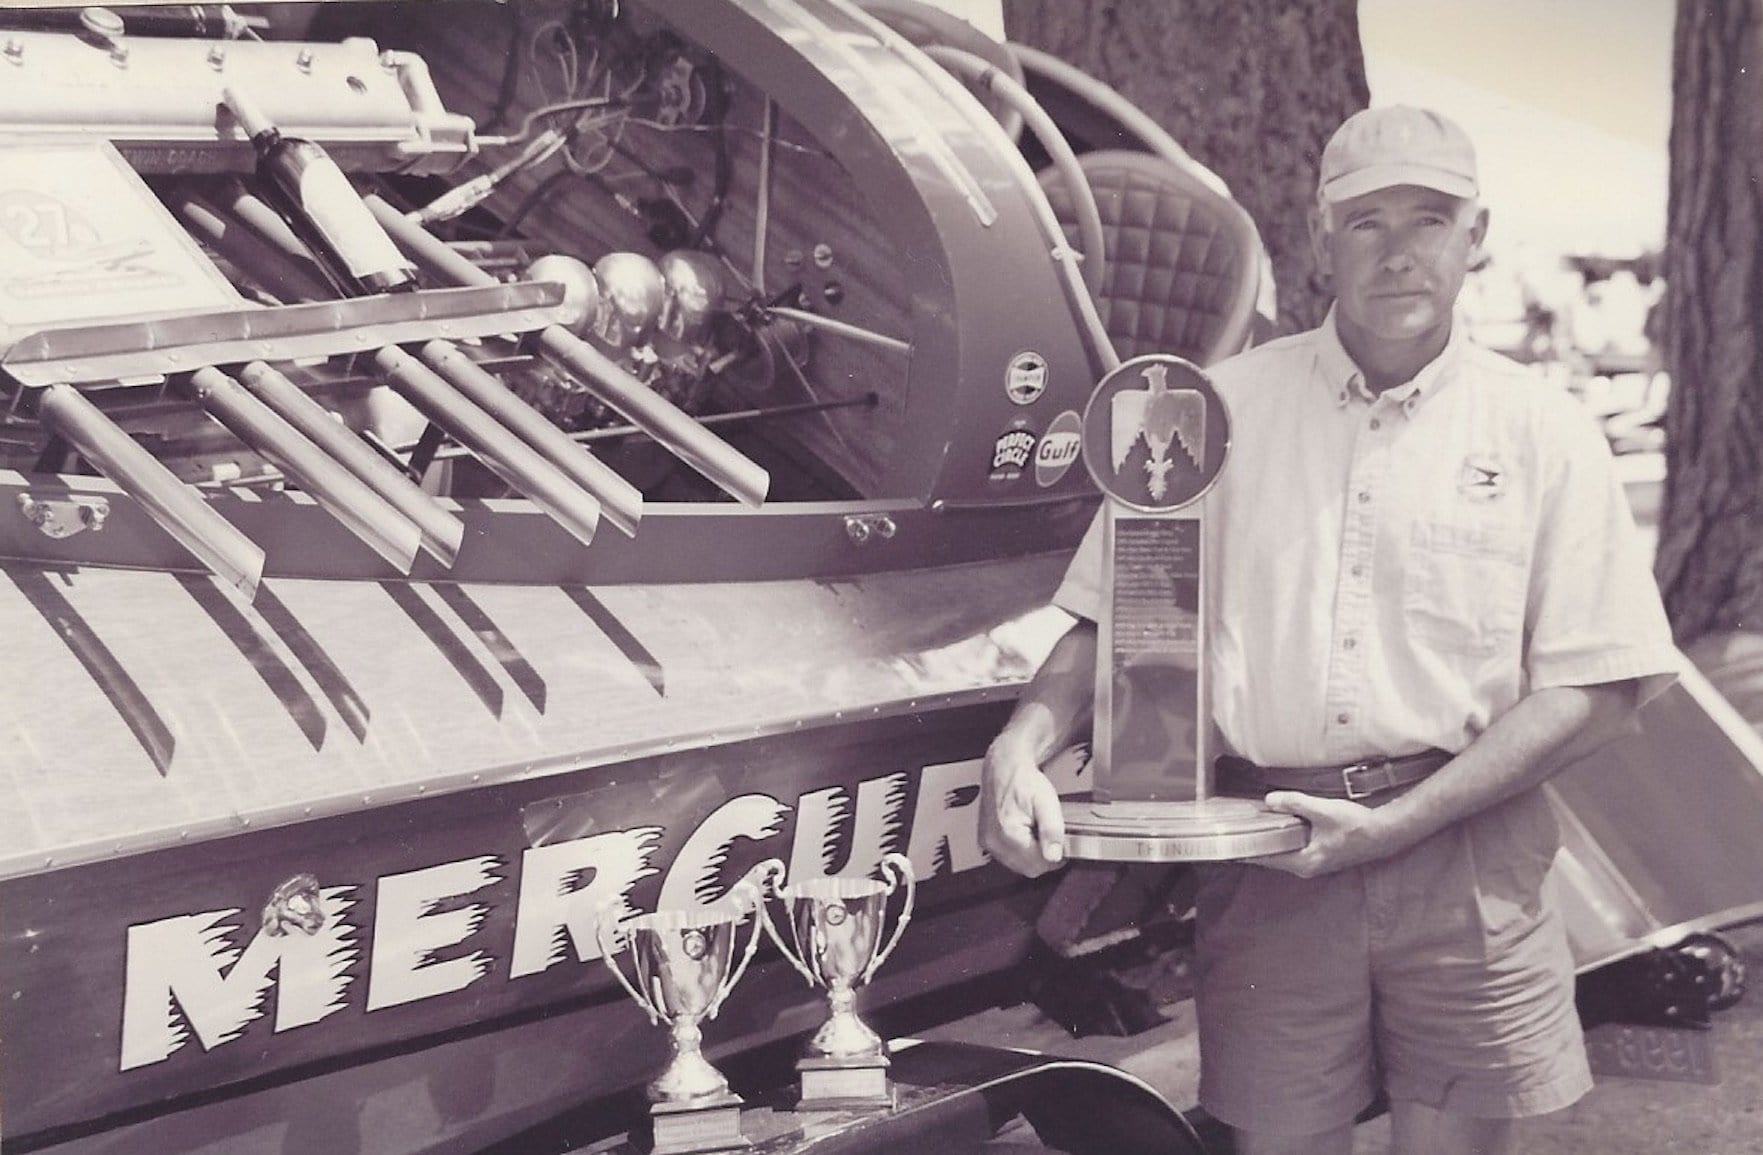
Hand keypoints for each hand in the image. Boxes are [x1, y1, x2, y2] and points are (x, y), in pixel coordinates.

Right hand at [979, 734, 1065, 876]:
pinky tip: (1025, 833)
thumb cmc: (1023, 780)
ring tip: (1035, 830)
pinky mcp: (985, 841)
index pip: (1038, 864)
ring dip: (1031, 854)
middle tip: (1048, 834)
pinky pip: (1008, 857)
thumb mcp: (1046, 802)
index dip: (1054, 857)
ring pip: (1018, 866)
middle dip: (1042, 856)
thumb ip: (1052, 830)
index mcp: (1007, 833)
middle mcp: (993, 841)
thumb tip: (1054, 856)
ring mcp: (987, 842)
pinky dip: (1020, 850)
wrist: (1004, 767)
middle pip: (1028, 869)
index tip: (1060, 843)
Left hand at [1246, 791, 1389, 876]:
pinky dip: (1282, 838)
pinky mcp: (1320, 855)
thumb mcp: (1323, 811)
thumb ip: (1295, 804)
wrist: (1386, 833)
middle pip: (1272, 856)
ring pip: (1283, 852)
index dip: (1245, 850)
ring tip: (1248, 824)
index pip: (1266, 858)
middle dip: (1254, 842)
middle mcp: (1306, 867)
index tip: (1226, 844)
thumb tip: (1269, 800)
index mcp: (1304, 862)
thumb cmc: (1357, 826)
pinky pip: (1293, 848)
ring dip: (1268, 839)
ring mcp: (1314, 863)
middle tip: (1233, 828)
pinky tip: (1275, 824)